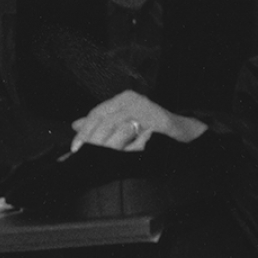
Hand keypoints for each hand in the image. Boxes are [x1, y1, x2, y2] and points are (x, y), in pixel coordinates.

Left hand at [70, 90, 207, 152]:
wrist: (182, 133)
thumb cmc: (152, 129)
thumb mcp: (124, 123)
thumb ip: (101, 123)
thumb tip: (76, 125)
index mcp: (123, 99)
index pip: (97, 113)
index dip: (85, 132)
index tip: (75, 149)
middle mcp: (133, 100)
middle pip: (104, 120)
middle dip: (92, 141)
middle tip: (84, 156)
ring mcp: (145, 108)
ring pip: (117, 127)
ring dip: (107, 145)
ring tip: (99, 158)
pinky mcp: (157, 120)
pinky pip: (136, 136)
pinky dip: (126, 148)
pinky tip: (121, 155)